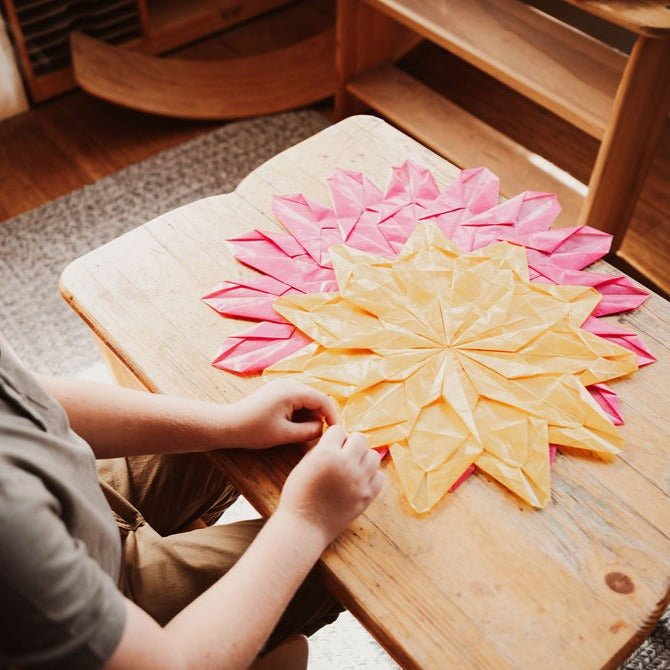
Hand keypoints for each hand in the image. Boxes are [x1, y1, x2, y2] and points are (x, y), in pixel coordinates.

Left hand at [229, 379, 338, 448]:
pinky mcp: (278, 391)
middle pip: (317, 398)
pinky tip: (297, 426)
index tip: (337, 432)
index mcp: (292, 391)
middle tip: (324, 435)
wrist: (228, 425)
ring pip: (308, 399)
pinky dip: (302, 412)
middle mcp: (289, 384)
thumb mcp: (284, 434)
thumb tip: (323, 429)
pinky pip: (298, 400)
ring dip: (311, 415)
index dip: (333, 416)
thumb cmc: (254, 430)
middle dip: (322, 416)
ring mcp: (283, 386)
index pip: (323, 400)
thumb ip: (308, 431)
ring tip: (309, 433)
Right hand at [277, 425, 383, 544]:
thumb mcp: (304, 464)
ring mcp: (359, 481)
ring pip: (373, 455)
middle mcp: (345, 465)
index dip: (334, 437)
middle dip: (351, 443)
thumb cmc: (298, 495)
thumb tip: (338, 440)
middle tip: (343, 454)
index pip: (339, 430)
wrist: (304, 526)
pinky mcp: (367, 496)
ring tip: (352, 467)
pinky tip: (359, 480)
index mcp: (326, 454)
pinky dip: (371, 476)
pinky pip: (379, 476)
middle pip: (360, 438)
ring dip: (363, 458)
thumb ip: (321, 449)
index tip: (330, 446)